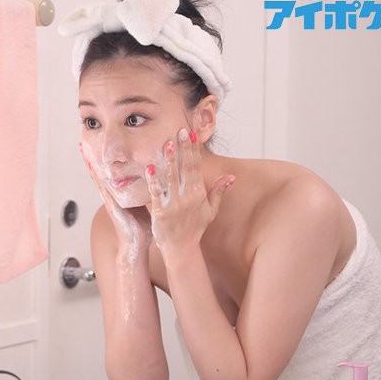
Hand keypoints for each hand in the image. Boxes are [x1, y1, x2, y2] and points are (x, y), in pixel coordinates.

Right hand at [80, 144, 151, 253]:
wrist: (136, 244)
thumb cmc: (141, 228)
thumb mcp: (142, 206)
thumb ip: (143, 194)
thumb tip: (153, 181)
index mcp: (120, 195)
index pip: (110, 173)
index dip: (103, 160)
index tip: (98, 145)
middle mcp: (112, 196)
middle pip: (100, 172)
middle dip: (91, 158)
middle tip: (83, 142)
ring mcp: (109, 200)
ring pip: (98, 177)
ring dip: (89, 163)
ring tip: (82, 149)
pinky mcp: (111, 206)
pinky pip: (102, 188)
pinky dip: (96, 178)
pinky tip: (92, 167)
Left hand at [144, 128, 233, 257]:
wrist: (181, 248)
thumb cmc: (195, 228)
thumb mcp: (210, 210)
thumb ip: (219, 192)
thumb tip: (230, 177)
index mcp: (198, 194)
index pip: (195, 167)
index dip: (192, 150)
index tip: (190, 135)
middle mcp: (187, 198)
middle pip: (185, 168)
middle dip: (182, 149)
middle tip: (179, 131)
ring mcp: (173, 205)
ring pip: (171, 178)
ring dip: (169, 160)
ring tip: (166, 144)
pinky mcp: (160, 212)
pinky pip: (156, 193)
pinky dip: (153, 181)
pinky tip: (150, 168)